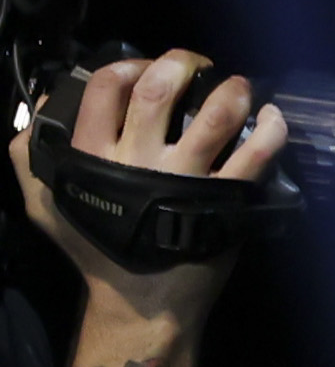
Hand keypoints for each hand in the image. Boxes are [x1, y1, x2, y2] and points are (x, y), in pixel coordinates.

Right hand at [11, 54, 289, 331]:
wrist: (140, 301)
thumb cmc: (94, 247)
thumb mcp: (43, 201)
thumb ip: (29, 153)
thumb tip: (41, 104)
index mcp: (91, 155)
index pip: (104, 88)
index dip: (128, 65)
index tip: (146, 65)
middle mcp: (138, 162)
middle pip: (159, 92)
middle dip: (181, 64)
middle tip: (198, 64)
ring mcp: (185, 180)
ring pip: (214, 119)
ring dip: (232, 92)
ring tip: (239, 85)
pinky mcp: (225, 201)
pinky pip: (256, 157)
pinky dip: (271, 130)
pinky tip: (272, 116)